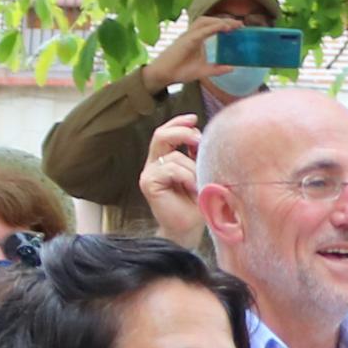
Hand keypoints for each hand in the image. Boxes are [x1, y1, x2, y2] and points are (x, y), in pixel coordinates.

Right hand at [139, 115, 204, 240]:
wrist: (188, 229)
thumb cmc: (196, 203)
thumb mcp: (199, 172)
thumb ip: (195, 154)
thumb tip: (200, 135)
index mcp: (163, 159)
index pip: (165, 132)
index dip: (178, 122)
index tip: (195, 119)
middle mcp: (153, 164)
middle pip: (161, 135)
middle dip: (182, 133)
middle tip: (198, 140)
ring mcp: (148, 173)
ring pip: (173, 156)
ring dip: (192, 168)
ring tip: (200, 183)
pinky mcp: (148, 183)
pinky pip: (171, 169)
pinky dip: (187, 176)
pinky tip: (193, 188)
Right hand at [140, 8, 248, 92]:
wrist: (163, 75)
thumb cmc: (180, 71)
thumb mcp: (203, 71)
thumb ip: (217, 69)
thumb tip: (232, 68)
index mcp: (197, 39)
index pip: (212, 27)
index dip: (225, 24)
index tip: (239, 27)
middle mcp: (192, 34)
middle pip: (209, 21)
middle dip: (225, 20)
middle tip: (240, 24)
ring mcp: (188, 36)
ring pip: (204, 22)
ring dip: (219, 21)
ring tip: (232, 25)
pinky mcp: (185, 40)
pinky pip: (200, 31)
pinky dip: (212, 28)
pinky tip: (222, 28)